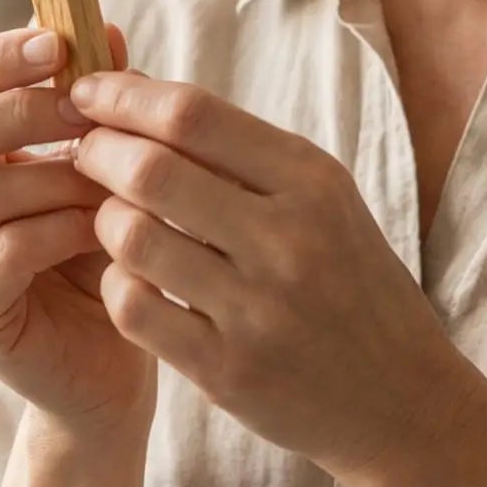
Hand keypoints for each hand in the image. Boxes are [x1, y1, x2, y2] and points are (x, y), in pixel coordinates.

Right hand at [0, 22, 156, 439]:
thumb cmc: (98, 252)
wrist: (111, 363)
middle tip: (87, 106)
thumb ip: (89, 100)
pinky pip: (6, 254)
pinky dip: (62, 230)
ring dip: (56, 174)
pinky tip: (106, 228)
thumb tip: (104, 26)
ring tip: (113, 177)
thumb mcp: (96, 162)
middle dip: (21, 109)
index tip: (58, 43)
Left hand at [65, 70, 468, 483]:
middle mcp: (289, 240)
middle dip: (98, 151)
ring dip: (102, 219)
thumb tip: (132, 87)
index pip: (193, 115)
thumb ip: (235, 148)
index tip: (87, 91)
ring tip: (110, 216)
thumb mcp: (320, 198)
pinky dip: (115, 282)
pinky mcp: (228, 372)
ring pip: (131, 238)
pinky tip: (130, 276)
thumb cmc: (347, 279)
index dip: (123, 96)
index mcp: (313, 181)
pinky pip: (133, 308)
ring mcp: (258, 311)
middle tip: (84, 151)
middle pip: (151, 170)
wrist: (402, 398)